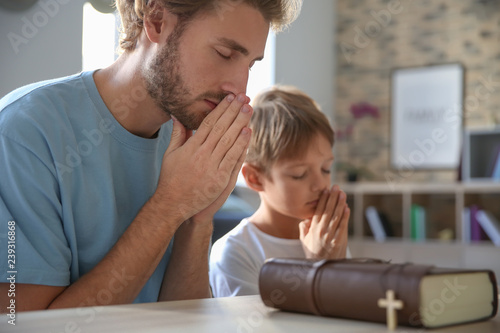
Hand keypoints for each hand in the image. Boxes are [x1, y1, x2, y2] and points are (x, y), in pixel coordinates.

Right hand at [154, 93, 251, 225]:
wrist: (173, 204)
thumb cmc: (170, 178)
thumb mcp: (170, 154)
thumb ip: (177, 134)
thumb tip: (177, 115)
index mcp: (191, 146)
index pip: (208, 122)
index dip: (220, 109)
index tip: (229, 98)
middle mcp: (201, 154)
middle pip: (221, 128)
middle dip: (233, 111)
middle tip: (243, 98)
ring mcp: (211, 166)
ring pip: (228, 140)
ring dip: (240, 123)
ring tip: (249, 109)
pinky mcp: (219, 179)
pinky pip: (232, 158)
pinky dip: (241, 145)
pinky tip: (247, 132)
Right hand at [299, 185, 349, 258]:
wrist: (322, 269)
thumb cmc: (313, 254)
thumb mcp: (304, 241)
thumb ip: (303, 228)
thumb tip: (306, 218)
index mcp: (312, 229)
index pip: (318, 210)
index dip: (323, 199)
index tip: (326, 190)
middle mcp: (321, 231)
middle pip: (328, 210)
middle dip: (333, 197)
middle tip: (336, 187)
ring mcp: (331, 235)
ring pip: (336, 216)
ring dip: (340, 203)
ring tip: (343, 193)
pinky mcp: (339, 240)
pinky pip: (343, 225)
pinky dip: (345, 216)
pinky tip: (347, 207)